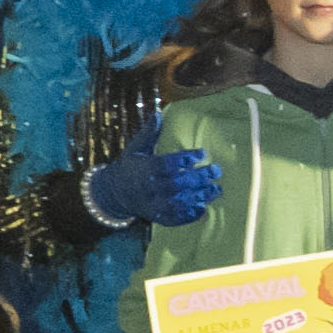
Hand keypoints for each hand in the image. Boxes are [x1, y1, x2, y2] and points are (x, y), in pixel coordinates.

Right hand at [82, 136, 221, 228]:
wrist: (115, 193)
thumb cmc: (131, 167)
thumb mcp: (136, 148)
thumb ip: (149, 133)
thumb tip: (158, 113)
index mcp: (144, 169)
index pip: (166, 164)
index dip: (185, 159)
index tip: (202, 153)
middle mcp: (149, 188)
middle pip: (176, 184)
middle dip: (198, 178)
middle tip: (216, 170)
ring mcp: (153, 205)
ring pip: (179, 202)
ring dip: (200, 196)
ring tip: (217, 189)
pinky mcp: (157, 217)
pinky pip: (175, 219)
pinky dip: (189, 216)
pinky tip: (203, 208)